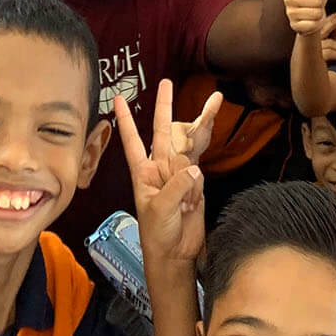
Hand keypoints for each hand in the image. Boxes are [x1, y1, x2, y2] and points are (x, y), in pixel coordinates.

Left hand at [117, 79, 218, 263]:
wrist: (175, 253)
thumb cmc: (157, 234)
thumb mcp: (160, 210)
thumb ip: (176, 187)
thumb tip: (194, 170)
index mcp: (143, 172)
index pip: (132, 141)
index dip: (126, 121)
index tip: (119, 100)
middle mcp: (160, 168)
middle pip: (163, 131)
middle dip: (164, 106)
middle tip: (166, 83)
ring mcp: (178, 173)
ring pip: (189, 143)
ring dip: (201, 123)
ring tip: (215, 101)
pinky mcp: (195, 182)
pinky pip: (202, 163)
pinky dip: (203, 165)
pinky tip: (200, 171)